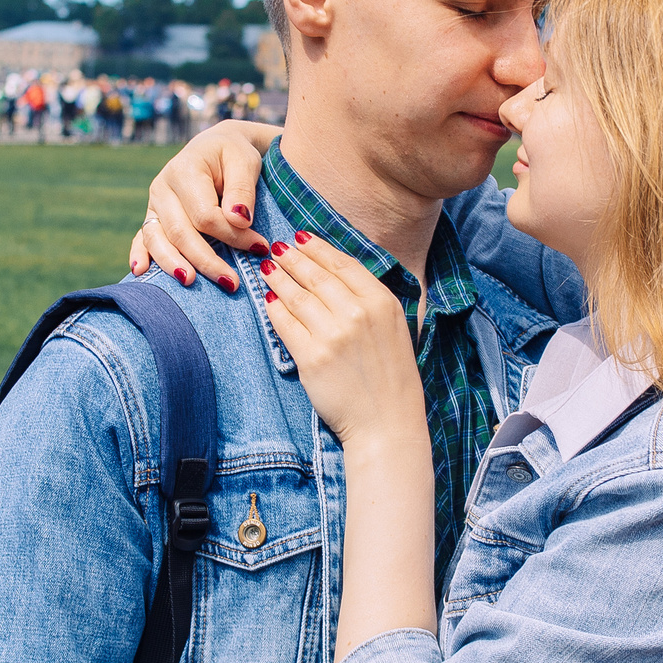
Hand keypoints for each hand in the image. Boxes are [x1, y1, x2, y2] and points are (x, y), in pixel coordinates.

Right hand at [130, 121, 277, 288]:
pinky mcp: (152, 216)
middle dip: (206, 260)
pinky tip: (140, 272)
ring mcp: (154, 204)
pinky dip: (140, 255)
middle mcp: (163, 187)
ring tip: (190, 281)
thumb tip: (238, 220)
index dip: (232, 236)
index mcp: (185, 170)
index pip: (205, 216)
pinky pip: (142, 238)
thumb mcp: (245, 162)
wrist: (217, 146)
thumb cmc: (234, 155)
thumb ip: (242, 189)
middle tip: (231, 283)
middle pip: (180, 232)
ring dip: (173, 264)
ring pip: (157, 239)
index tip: (259, 246)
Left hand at [257, 235, 422, 449]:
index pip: (343, 264)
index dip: (319, 249)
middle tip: (277, 248)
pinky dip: (274, 309)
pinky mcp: (312, 358)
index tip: (302, 238)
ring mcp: (333, 336)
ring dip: (279, 278)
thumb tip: (336, 276)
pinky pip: (285, 325)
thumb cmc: (393, 379)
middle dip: (293, 259)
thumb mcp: (395, 328)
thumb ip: (371, 301)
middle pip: (316, 276)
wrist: (387, 424)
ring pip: (297, 297)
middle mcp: (358, 314)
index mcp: (382, 302)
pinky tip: (268, 299)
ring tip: (267, 268)